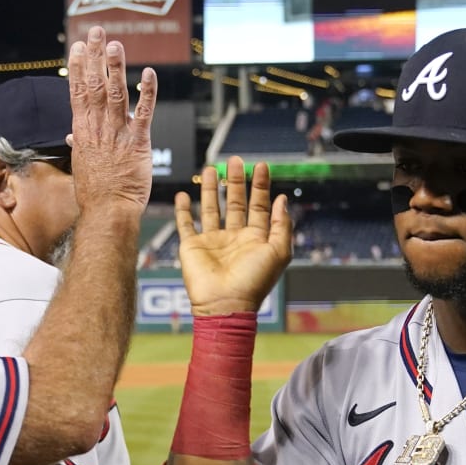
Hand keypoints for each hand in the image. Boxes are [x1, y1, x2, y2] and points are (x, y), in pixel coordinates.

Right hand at [67, 26, 156, 218]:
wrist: (108, 210)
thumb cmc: (96, 192)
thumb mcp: (82, 165)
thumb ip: (80, 144)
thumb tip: (73, 135)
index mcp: (83, 131)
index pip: (78, 92)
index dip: (78, 67)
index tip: (78, 47)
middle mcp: (98, 128)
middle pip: (94, 85)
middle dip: (94, 57)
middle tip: (96, 31)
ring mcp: (117, 134)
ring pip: (115, 94)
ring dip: (115, 68)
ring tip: (114, 44)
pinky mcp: (138, 143)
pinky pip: (144, 113)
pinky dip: (147, 93)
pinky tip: (148, 73)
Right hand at [175, 156, 293, 316]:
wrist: (225, 304)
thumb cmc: (254, 282)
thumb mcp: (279, 252)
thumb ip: (282, 224)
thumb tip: (282, 199)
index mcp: (256, 239)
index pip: (259, 206)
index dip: (261, 186)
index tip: (262, 166)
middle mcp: (234, 238)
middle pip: (236, 203)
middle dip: (236, 181)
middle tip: (236, 161)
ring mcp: (213, 242)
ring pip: (211, 209)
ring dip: (212, 189)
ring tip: (212, 169)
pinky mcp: (192, 247)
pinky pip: (186, 224)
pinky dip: (183, 210)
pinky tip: (184, 195)